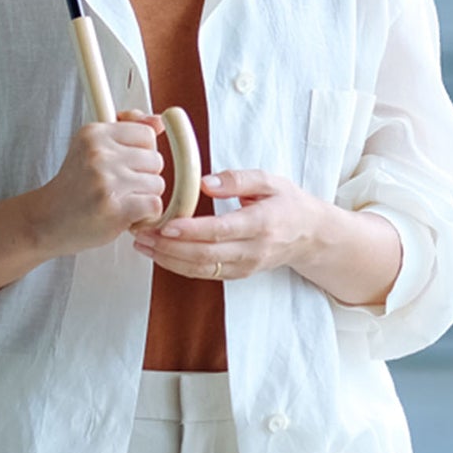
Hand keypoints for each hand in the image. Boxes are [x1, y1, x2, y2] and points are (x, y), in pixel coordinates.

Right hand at [31, 110, 166, 257]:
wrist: (47, 220)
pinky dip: (146, 216)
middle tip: (121, 186)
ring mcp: (107, 181)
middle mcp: (99, 153)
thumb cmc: (74, 186)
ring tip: (122, 201)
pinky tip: (127, 216)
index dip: (142, 152)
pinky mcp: (115, 209)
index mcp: (94, 133)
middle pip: (155, 160)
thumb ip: (127, 128)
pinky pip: (154, 206)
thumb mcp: (92, 146)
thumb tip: (159, 121)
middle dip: (144, 176)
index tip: (127, 163)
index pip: (147, 134)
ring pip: (157, 184)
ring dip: (144, 197)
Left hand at [132, 167, 323, 281]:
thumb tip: (204, 182)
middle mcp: (253, 250)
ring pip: (202, 269)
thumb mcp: (270, 180)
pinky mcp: (238, 273)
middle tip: (142, 235)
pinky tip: (160, 254)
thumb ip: (237, 179)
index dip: (192, 231)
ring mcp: (245, 266)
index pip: (221, 230)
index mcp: (261, 224)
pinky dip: (180, 266)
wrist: (310, 235)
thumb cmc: (287, 202)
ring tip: (143, 245)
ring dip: (169, 260)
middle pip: (206, 254)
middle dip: (170, 248)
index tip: (166, 224)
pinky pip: (206, 273)